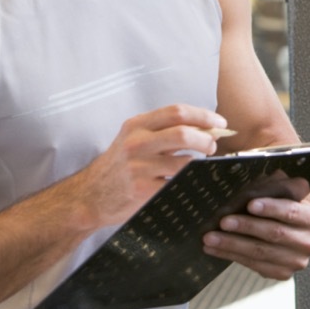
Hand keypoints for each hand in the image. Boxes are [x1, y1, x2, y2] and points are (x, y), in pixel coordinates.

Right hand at [77, 104, 228, 227]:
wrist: (89, 196)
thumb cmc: (120, 165)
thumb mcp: (135, 140)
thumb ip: (165, 132)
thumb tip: (209, 129)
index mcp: (137, 125)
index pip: (177, 112)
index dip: (204, 116)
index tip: (220, 123)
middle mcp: (136, 143)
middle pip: (183, 133)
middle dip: (207, 139)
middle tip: (213, 147)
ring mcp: (138, 167)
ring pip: (184, 162)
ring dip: (197, 165)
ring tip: (195, 167)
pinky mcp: (141, 190)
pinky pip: (176, 184)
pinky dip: (186, 182)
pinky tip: (184, 182)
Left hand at [202, 193, 309, 279]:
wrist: (291, 230)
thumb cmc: (283, 206)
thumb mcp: (284, 193)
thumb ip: (274, 188)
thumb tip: (249, 190)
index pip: (292, 212)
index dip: (271, 208)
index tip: (250, 204)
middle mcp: (309, 242)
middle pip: (275, 234)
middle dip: (246, 227)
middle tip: (224, 221)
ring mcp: (297, 261)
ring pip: (260, 252)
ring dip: (232, 244)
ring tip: (211, 237)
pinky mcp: (282, 274)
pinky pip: (253, 265)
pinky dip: (231, 256)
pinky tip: (216, 249)